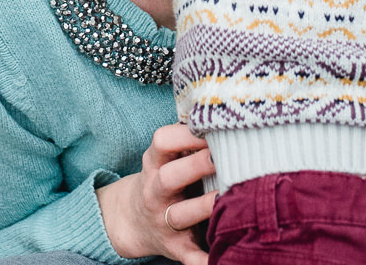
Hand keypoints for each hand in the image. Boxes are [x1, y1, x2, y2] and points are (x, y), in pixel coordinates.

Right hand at [96, 123, 215, 264]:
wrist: (135, 220)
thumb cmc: (164, 177)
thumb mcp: (165, 156)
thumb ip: (186, 139)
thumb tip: (221, 115)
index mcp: (154, 163)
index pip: (162, 142)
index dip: (186, 134)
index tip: (212, 127)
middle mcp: (154, 192)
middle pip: (168, 177)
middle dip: (196, 165)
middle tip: (222, 156)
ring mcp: (164, 221)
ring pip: (181, 215)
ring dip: (205, 206)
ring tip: (230, 193)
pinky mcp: (176, 247)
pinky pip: (189, 257)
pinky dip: (204, 261)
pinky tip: (221, 259)